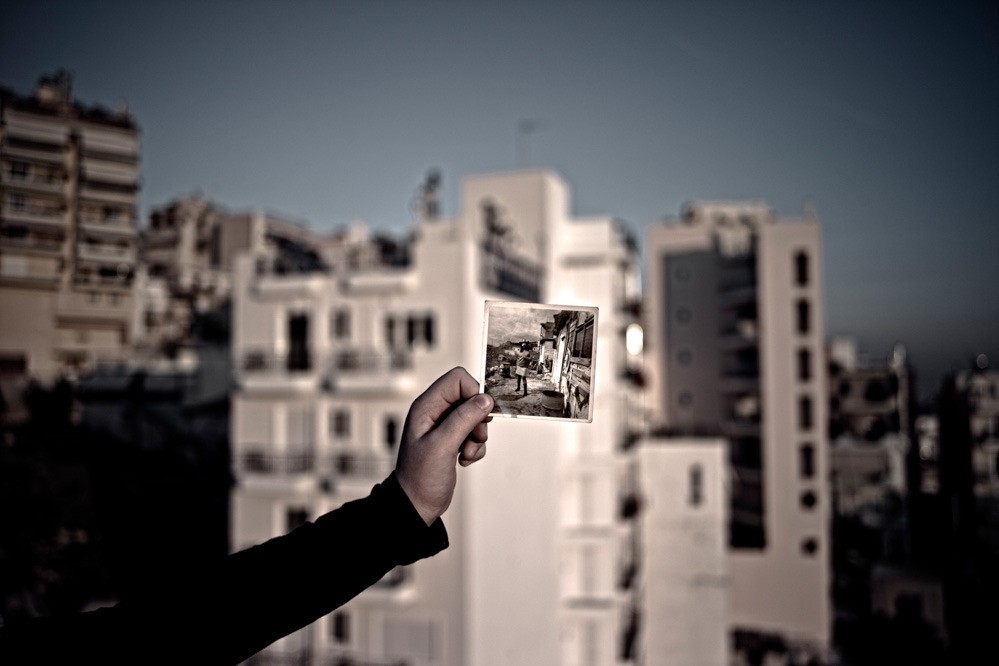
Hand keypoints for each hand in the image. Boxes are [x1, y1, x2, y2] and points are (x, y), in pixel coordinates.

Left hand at [395, 367, 493, 524]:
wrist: (417, 504)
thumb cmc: (420, 477)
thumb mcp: (442, 446)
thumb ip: (464, 419)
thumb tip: (485, 399)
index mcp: (427, 407)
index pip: (457, 379)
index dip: (473, 392)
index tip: (478, 415)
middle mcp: (435, 413)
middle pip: (470, 397)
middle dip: (478, 419)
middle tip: (473, 438)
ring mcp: (445, 427)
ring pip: (475, 417)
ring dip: (478, 437)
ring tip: (466, 453)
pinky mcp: (453, 440)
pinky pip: (475, 434)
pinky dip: (476, 447)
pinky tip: (464, 460)